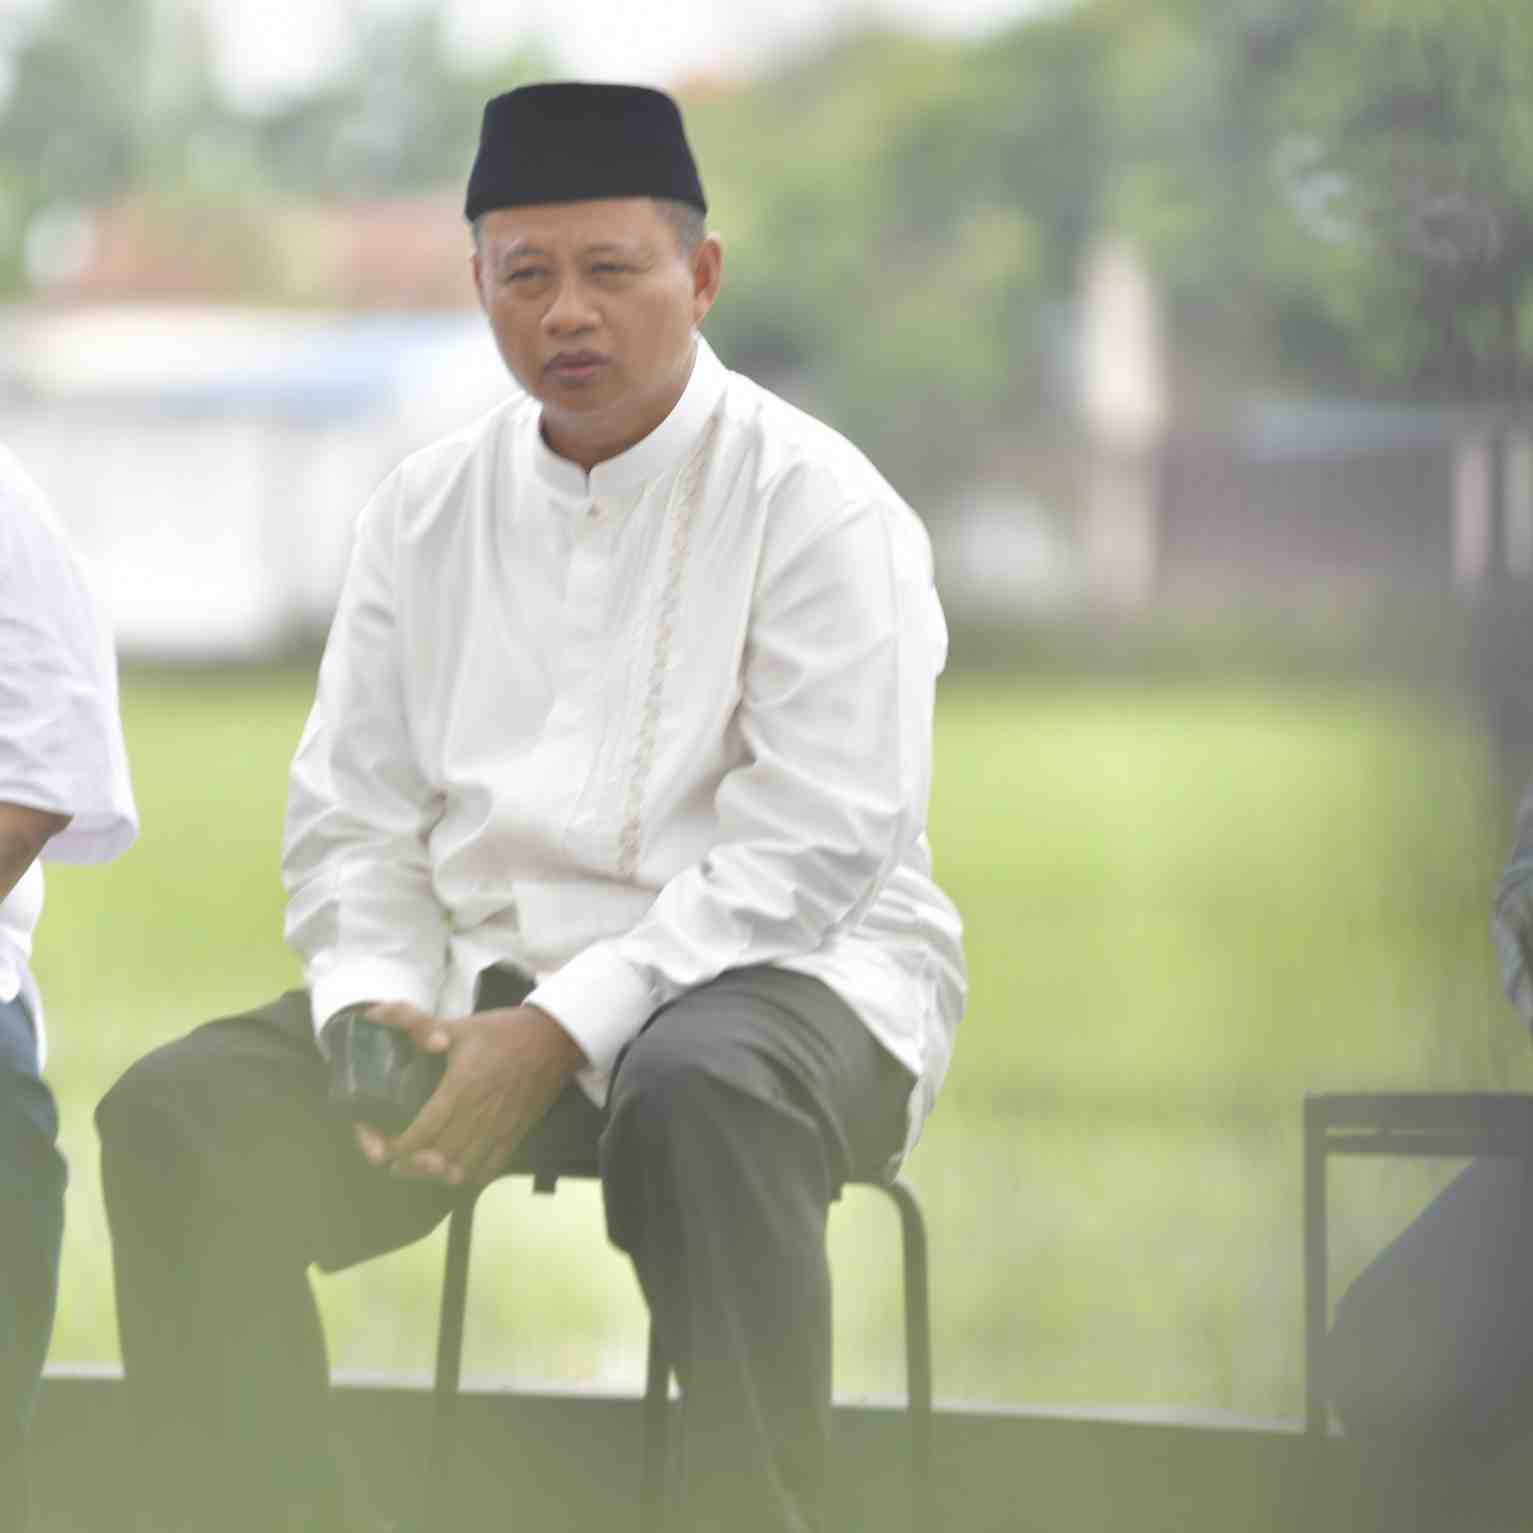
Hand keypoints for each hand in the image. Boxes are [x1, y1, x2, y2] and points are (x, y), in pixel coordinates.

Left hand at [352, 1001, 585, 1185]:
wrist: (555, 1039)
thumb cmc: (504, 1032)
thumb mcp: (459, 1024)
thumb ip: (415, 1022)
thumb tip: (373, 1015)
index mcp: (462, 1088)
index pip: (421, 1133)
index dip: (395, 1147)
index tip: (379, 1143)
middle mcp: (479, 1115)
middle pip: (436, 1159)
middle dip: (407, 1164)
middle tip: (391, 1158)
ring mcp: (500, 1130)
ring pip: (461, 1170)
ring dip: (434, 1175)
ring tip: (418, 1166)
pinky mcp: (516, 1136)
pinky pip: (488, 1171)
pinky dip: (466, 1177)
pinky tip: (453, 1170)